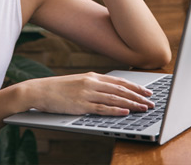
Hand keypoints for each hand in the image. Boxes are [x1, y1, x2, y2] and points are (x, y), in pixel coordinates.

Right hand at [23, 72, 154, 115]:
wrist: (39, 90)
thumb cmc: (58, 88)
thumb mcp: (79, 81)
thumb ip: (94, 85)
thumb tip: (110, 91)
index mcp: (92, 76)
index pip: (119, 82)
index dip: (135, 87)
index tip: (147, 91)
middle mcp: (92, 83)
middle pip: (120, 90)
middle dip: (138, 96)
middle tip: (151, 101)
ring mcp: (86, 94)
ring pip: (114, 99)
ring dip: (131, 104)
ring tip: (143, 108)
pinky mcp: (80, 105)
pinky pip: (101, 108)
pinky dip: (115, 110)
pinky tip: (125, 112)